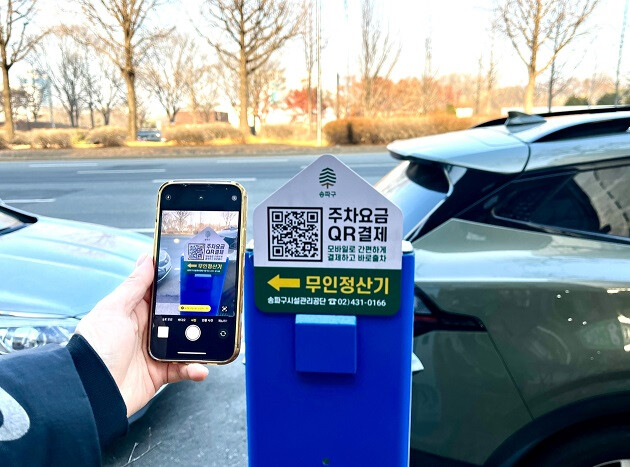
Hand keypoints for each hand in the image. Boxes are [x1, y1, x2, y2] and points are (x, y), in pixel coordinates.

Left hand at [75, 254, 208, 416]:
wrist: (91, 391)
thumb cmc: (96, 348)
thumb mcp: (114, 310)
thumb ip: (134, 285)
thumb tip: (146, 259)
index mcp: (133, 311)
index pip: (158, 293)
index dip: (175, 284)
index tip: (194, 274)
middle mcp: (145, 330)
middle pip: (176, 316)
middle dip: (194, 313)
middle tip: (212, 307)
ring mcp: (153, 351)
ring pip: (184, 342)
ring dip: (199, 342)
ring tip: (213, 338)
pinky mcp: (159, 373)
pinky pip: (182, 369)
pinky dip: (194, 368)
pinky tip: (200, 367)